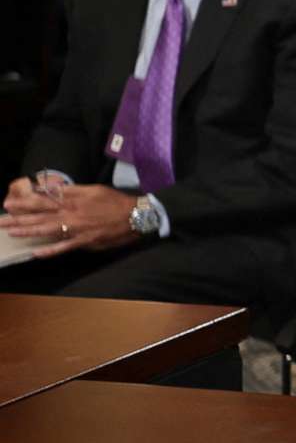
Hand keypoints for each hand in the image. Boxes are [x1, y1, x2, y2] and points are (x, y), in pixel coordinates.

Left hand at [0, 184, 142, 258]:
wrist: (136, 216)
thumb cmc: (115, 202)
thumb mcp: (93, 189)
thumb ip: (73, 190)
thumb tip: (54, 189)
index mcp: (73, 200)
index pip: (44, 200)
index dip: (25, 202)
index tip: (9, 203)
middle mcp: (72, 214)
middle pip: (40, 215)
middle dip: (19, 218)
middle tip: (2, 220)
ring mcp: (77, 229)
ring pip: (48, 230)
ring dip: (28, 232)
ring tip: (12, 232)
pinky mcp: (85, 241)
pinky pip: (64, 247)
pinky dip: (50, 250)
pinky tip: (37, 252)